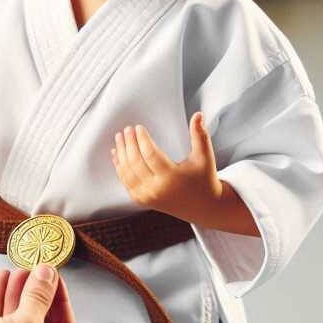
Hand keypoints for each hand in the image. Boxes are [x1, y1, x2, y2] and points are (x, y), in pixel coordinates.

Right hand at [0, 265, 76, 322]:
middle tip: (35, 270)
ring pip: (18, 319)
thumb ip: (39, 297)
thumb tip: (49, 276)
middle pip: (41, 321)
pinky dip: (0, 300)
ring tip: (17, 270)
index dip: (61, 299)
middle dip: (37, 293)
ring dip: (18, 293)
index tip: (54, 277)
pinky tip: (1, 281)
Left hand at [111, 112, 258, 235]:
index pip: (150, 155)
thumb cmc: (204, 180)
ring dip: (121, 154)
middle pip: (135, 162)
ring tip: (120, 138)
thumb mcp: (204, 157)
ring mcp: (147, 196)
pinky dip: (119, 167)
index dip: (142, 139)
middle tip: (127, 130)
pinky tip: (117, 154)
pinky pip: (126, 182)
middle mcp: (157, 189)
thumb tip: (198, 115)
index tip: (138, 128)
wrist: (203, 207)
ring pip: (127, 172)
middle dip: (129, 143)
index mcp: (172, 178)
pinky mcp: (142, 200)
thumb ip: (200, 135)